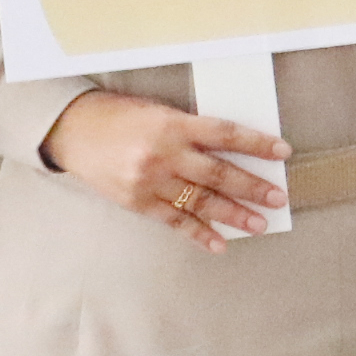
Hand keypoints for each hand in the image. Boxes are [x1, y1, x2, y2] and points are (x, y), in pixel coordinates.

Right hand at [42, 90, 288, 244]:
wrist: (72, 130)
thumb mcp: (158, 112)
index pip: (225, 133)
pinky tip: (219, 243)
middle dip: (252, 187)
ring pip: (201, 201)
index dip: (256, 143)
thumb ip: (190, 130)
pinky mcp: (137, 202)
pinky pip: (174, 221)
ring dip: (233, 214)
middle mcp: (164, 154)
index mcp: (172, 124)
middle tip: (278, 197)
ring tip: (259, 223)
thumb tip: (232, 150)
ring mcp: (150, 181)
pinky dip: (198, 234)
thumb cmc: (119, 116)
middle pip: (218, 173)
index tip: (283, 151)